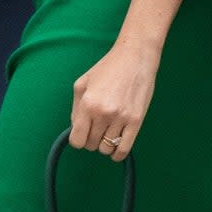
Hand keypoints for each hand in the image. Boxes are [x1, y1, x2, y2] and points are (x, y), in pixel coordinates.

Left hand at [69, 35, 160, 162]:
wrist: (135, 57)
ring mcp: (121, 118)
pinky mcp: (136, 121)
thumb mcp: (83, 83)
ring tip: (107, 132)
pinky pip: (124, 149)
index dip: (78, 139)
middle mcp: (103, 113)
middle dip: (91, 139)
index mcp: (88, 104)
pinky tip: (116, 148)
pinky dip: (117, 154)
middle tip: (97, 127)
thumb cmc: (108, 68)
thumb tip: (76, 129)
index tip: (83, 133)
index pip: (77, 140)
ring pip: (106, 148)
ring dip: (105, 144)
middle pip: (91, 145)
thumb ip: (75, 109)